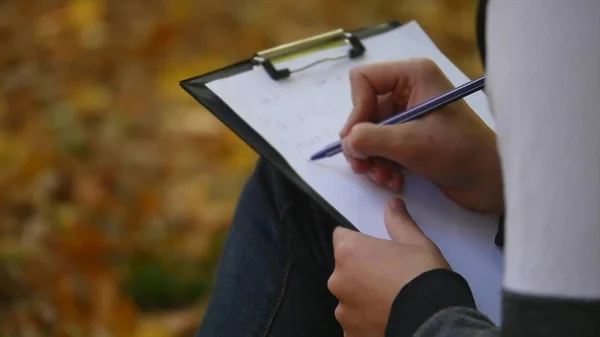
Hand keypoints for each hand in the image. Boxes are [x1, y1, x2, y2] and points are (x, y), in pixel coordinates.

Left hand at [328, 198, 448, 336]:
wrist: (433, 322)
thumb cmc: (423, 276)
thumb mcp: (416, 243)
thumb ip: (399, 223)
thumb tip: (393, 205)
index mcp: (349, 252)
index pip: (342, 237)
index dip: (359, 242)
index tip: (376, 251)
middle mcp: (338, 280)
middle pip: (345, 269)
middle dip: (361, 271)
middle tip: (389, 277)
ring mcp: (343, 310)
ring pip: (350, 297)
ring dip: (363, 297)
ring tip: (390, 302)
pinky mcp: (350, 333)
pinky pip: (355, 321)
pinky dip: (366, 320)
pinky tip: (386, 318)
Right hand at [340, 58, 502, 213]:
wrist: (491, 182)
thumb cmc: (459, 153)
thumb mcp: (410, 144)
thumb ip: (371, 139)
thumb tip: (346, 143)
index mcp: (412, 75)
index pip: (363, 80)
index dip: (356, 109)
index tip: (359, 139)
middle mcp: (408, 90)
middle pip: (363, 110)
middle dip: (362, 142)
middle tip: (364, 167)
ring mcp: (409, 114)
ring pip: (368, 132)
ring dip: (372, 159)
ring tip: (385, 178)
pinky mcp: (410, 137)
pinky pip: (381, 147)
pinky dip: (383, 165)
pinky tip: (395, 181)